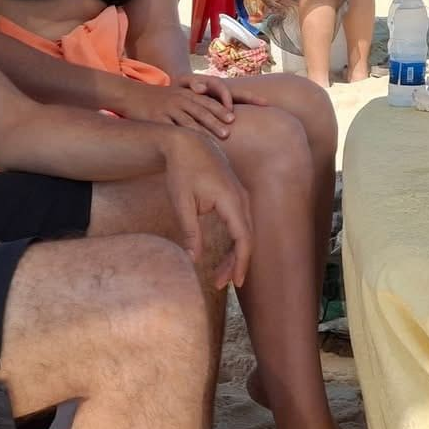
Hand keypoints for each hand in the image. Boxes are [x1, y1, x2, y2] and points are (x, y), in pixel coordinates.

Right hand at [116, 77, 235, 140]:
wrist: (130, 94)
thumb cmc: (157, 98)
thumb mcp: (176, 96)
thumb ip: (191, 103)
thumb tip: (208, 121)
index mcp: (186, 94)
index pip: (207, 101)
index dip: (221, 109)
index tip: (233, 119)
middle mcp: (179, 100)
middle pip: (200, 111)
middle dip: (215, 122)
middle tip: (228, 133)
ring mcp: (167, 108)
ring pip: (187, 121)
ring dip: (201, 132)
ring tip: (213, 142)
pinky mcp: (155, 118)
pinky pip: (169, 129)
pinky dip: (179, 137)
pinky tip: (186, 146)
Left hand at [163, 133, 253, 288]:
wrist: (187, 143)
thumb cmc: (183, 171)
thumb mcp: (182, 202)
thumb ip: (190, 231)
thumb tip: (194, 258)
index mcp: (230, 199)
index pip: (243, 237)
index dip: (240, 262)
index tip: (235, 282)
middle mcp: (241, 198)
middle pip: (246, 237)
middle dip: (235, 263)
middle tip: (220, 285)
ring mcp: (240, 196)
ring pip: (244, 231)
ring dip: (234, 254)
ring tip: (219, 275)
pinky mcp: (235, 196)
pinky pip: (240, 223)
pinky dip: (234, 241)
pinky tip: (224, 255)